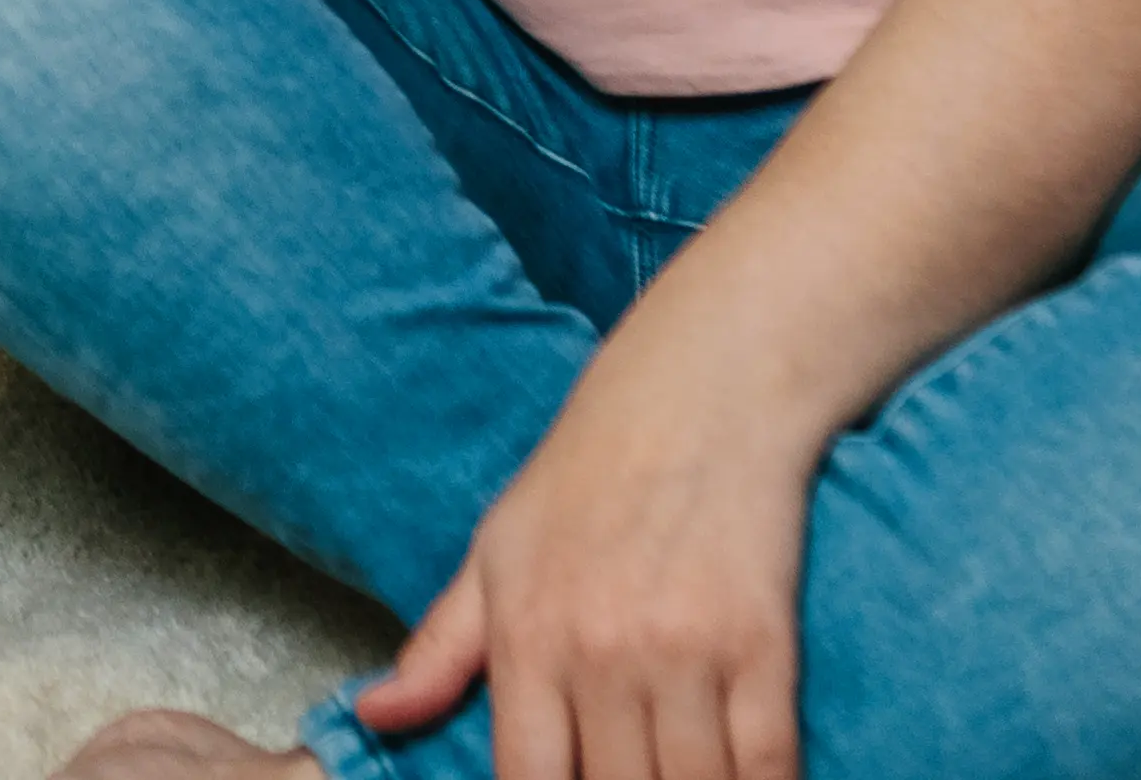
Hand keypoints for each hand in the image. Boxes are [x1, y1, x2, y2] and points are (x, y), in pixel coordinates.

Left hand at [351, 345, 819, 779]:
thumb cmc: (584, 476)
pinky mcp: (761, 646)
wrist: (695, 398)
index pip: (527, 779)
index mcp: (526, 637)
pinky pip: (766, 762)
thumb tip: (374, 715)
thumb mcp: (493, 552)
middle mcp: (600, 655)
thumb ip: (438, 649)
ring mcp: (683, 654)